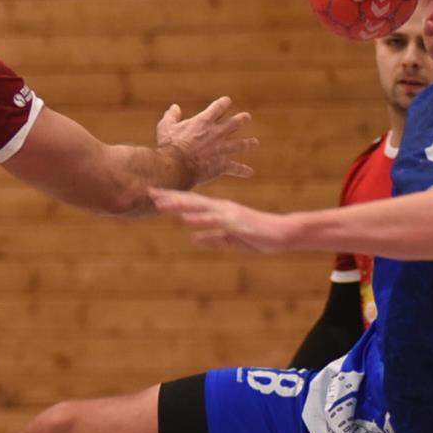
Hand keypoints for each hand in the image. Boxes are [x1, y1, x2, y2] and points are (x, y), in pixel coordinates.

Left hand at [148, 187, 292, 252]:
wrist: (282, 233)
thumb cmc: (258, 235)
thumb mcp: (230, 240)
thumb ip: (212, 238)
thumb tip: (194, 239)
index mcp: (218, 210)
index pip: (191, 203)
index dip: (172, 199)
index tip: (154, 196)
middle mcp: (220, 207)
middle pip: (190, 200)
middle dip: (170, 196)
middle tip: (149, 192)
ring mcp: (228, 212)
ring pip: (199, 207)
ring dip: (179, 205)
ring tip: (161, 204)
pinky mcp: (236, 221)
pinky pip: (214, 220)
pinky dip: (200, 218)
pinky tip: (186, 219)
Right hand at [156, 97, 257, 186]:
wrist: (177, 166)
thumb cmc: (169, 145)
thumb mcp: (166, 127)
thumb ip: (171, 116)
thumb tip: (174, 107)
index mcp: (204, 121)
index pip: (219, 106)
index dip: (224, 103)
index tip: (227, 102)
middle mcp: (217, 133)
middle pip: (235, 123)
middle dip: (242, 119)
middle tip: (247, 117)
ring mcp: (221, 149)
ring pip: (240, 144)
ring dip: (248, 143)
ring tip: (254, 143)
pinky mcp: (222, 165)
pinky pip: (235, 168)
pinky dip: (242, 170)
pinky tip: (249, 172)